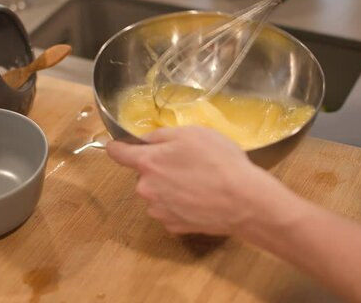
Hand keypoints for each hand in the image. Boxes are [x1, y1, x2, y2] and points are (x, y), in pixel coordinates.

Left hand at [106, 127, 296, 235]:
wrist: (243, 200)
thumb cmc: (218, 161)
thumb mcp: (192, 134)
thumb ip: (162, 135)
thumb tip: (145, 139)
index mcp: (148, 163)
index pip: (118, 153)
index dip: (118, 146)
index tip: (120, 145)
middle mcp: (146, 189)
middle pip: (144, 175)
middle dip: (159, 169)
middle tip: (186, 164)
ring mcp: (159, 211)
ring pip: (157, 195)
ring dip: (169, 189)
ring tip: (198, 184)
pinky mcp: (174, 226)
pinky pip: (170, 211)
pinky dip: (180, 205)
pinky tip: (200, 200)